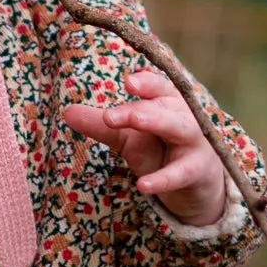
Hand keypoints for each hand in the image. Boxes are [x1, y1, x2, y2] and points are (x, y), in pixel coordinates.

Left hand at [63, 70, 228, 226]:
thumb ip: (102, 125)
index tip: (127, 82)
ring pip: (180, 128)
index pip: (159, 87)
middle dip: (141, 106)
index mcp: (168, 103)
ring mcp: (195, 144)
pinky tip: (143, 185)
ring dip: (158, 122)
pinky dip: (163, 179)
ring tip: (135, 122)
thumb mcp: (129, 138)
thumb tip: (67, 112)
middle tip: (111, 114)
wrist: (196, 185)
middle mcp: (184, 118)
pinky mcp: (198, 171)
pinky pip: (181, 174)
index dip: (146, 82)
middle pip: (165, 105)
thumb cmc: (162, 151)